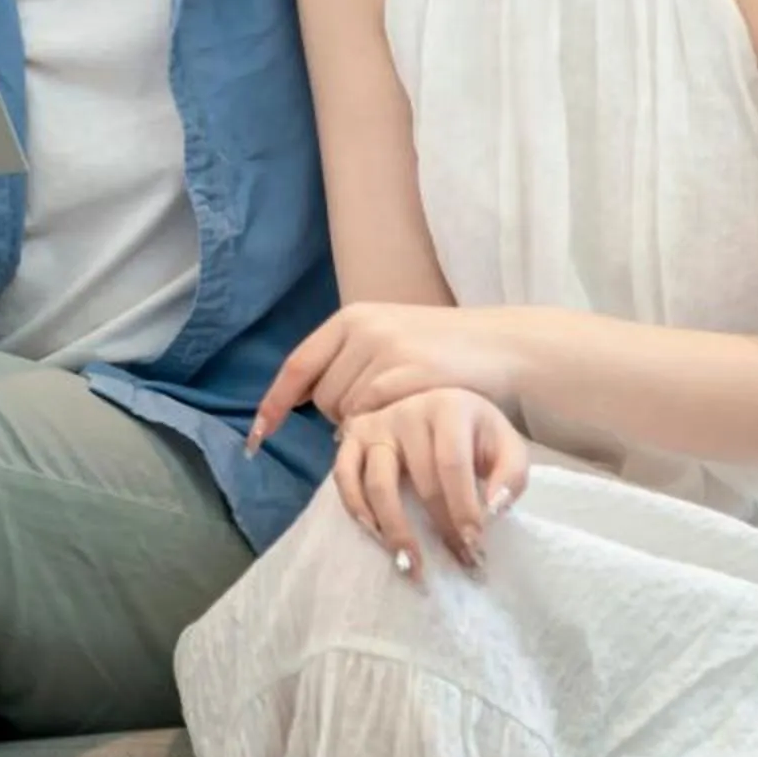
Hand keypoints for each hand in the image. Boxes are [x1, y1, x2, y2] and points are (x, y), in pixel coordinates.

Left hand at [248, 301, 516, 451]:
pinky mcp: (411, 375)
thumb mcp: (387, 341)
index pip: (298, 366)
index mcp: (352, 318)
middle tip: (382, 410)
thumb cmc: (441, 352)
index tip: (257, 437)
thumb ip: (347, 362)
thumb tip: (304, 401)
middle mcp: (363, 330)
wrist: (500, 347)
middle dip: (342, 415)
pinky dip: (387, 428)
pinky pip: (377, 419)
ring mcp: (387, 351)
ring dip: (367, 424)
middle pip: (322, 398)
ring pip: (348, 413)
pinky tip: (410, 418)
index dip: (274, 404)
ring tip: (402, 410)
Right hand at [334, 388, 528, 576]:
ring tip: (411, 565)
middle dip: (440, 528)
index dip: (462, 508)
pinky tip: (375, 535)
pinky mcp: (354, 436)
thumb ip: (511, 476)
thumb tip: (493, 509)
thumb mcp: (508, 447)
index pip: (452, 464)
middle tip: (457, 563)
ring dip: (394, 530)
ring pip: (378, 482)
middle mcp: (408, 411)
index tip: (474, 545)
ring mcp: (377, 423)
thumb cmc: (479, 436)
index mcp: (449, 407)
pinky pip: (344, 475)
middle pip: (420, 480)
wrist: (450, 407)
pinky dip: (355, 507)